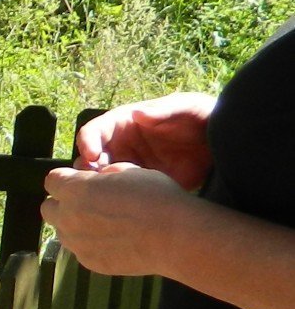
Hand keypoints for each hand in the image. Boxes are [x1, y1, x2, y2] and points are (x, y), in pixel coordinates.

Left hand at [42, 164, 197, 275]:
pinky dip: (90, 244)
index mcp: (75, 189)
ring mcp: (76, 243)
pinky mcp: (88, 262)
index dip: (67, 178)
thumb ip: (103, 175)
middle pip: (48, 207)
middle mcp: (67, 217)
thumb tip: (98, 178)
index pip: (52, 180)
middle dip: (63, 203)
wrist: (174, 236)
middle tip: (89, 202)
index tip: (81, 180)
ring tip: (104, 223)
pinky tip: (114, 240)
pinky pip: (80, 250)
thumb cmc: (155, 197)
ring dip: (75, 224)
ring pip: (62, 231)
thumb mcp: (129, 171)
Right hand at [74, 92, 215, 188]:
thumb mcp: (187, 106)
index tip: (92, 155)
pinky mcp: (142, 184)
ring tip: (107, 193)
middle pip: (90, 159)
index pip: (94, 131)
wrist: (224, 142)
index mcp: (124, 124)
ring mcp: (130, 166)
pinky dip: (116, 198)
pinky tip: (126, 202)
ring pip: (100, 179)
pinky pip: (121, 193)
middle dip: (85, 170)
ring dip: (97, 186)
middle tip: (92, 181)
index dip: (87, 142)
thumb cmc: (202, 117)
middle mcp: (121, 146)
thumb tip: (138, 114)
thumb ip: (164, 109)